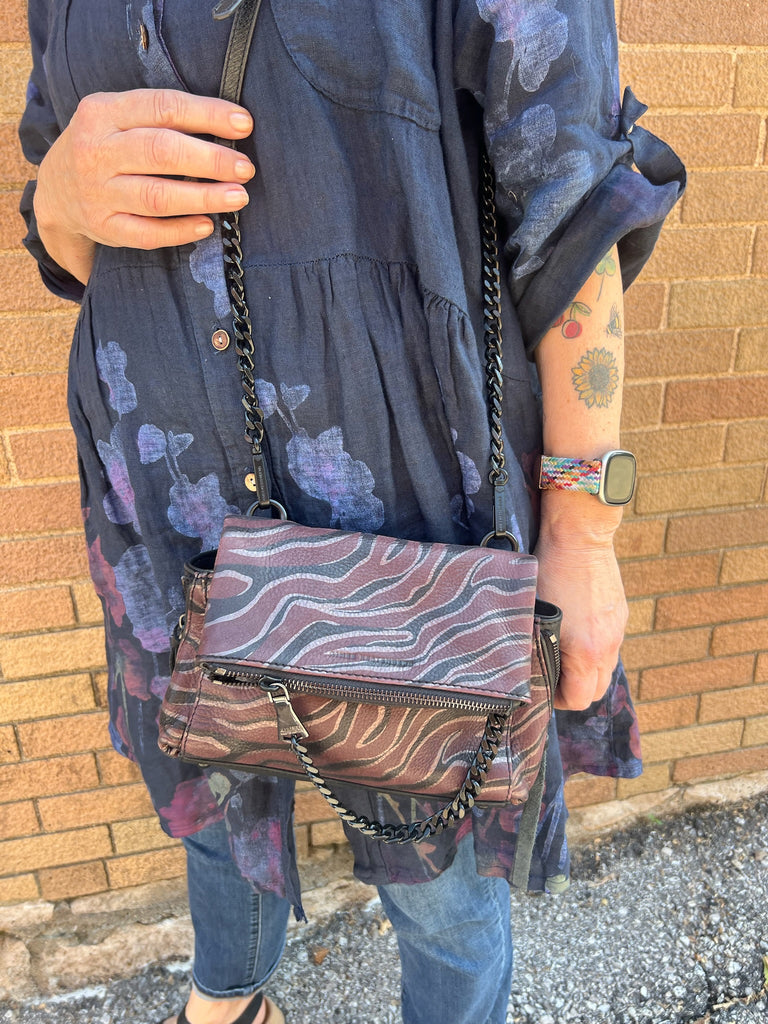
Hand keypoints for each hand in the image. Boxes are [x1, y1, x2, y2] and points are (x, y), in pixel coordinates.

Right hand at [33, 89, 255, 283]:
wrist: (55, 190)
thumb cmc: (106, 146)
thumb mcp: (119, 117)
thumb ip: (162, 118)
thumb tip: (230, 125)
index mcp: (102, 112)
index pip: (162, 107)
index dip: (207, 114)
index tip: (244, 124)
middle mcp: (96, 151)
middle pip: (161, 152)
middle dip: (210, 160)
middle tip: (245, 169)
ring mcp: (98, 192)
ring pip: (157, 196)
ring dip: (203, 197)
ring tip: (238, 197)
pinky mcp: (104, 227)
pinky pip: (148, 233)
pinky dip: (181, 230)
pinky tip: (207, 225)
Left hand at [533, 494, 627, 710]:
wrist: (580, 534)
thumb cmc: (549, 570)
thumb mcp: (532, 612)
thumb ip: (533, 646)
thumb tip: (523, 667)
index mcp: (585, 650)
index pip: (578, 699)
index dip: (556, 701)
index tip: (541, 688)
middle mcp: (607, 645)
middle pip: (596, 689)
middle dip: (573, 690)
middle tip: (549, 677)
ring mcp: (617, 629)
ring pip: (605, 668)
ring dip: (584, 670)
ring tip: (560, 654)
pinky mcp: (620, 614)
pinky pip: (610, 646)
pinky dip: (594, 650)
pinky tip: (574, 632)